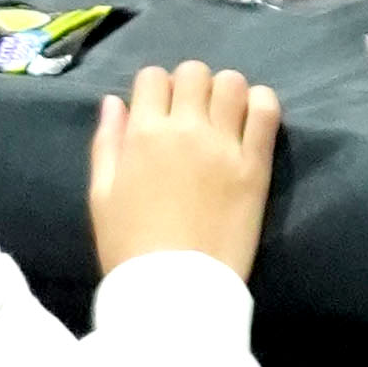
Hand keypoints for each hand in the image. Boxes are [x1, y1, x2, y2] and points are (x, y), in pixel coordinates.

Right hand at [87, 54, 282, 277]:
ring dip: (225, 93)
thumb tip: (115, 101)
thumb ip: (107, 143)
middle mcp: (185, 129)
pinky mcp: (255, 164)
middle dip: (190, 87)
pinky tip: (250, 122)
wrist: (174, 294)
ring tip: (222, 120)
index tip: (159, 113)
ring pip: (232, 83)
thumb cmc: (130, 248)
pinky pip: (266, 110)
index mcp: (143, 136)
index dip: (155, 91)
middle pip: (194, 72)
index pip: (153, 77)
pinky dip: (260, 104)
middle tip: (191, 117)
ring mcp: (224, 145)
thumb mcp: (101, 197)